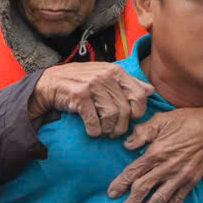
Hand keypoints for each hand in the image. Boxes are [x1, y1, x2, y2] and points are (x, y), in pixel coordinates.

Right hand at [30, 63, 153, 137]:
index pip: (140, 95)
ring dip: (108, 130)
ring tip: (104, 131)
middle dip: (122, 126)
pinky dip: (94, 131)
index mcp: (116, 71)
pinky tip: (92, 130)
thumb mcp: (107, 76)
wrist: (51, 82)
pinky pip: (94, 122)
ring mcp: (92, 85)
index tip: (130, 118)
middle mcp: (106, 76)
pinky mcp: (79, 96)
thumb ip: (129, 83)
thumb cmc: (82, 81)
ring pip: (111, 116)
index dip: (138, 112)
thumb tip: (151, 90)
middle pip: (125, 109)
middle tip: (115, 132)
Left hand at [107, 93, 202, 202]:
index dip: (120, 184)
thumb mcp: (162, 119)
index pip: (133, 172)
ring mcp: (179, 177)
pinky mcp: (190, 182)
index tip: (111, 193)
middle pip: (143, 189)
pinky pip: (177, 201)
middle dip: (131, 202)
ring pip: (158, 199)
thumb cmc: (187, 121)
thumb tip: (127, 144)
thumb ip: (142, 132)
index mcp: (156, 152)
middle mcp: (166, 167)